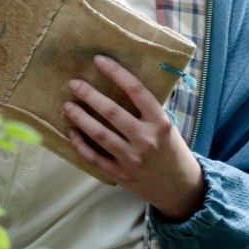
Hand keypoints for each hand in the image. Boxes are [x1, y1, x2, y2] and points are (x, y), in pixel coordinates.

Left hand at [63, 55, 204, 220]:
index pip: (137, 90)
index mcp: (160, 122)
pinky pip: (95, 158)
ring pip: (100, 135)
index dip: (116, 73)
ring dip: (80, 118)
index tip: (99, 60)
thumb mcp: (167, 125)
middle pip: (112, 112)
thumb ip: (147, 109)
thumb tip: (119, 82)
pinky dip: (81, 144)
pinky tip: (72, 132)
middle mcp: (146, 139)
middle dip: (90, 95)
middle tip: (74, 84)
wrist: (180, 188)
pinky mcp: (121, 175)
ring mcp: (132, 159)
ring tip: (68, 105)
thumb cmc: (171, 149)